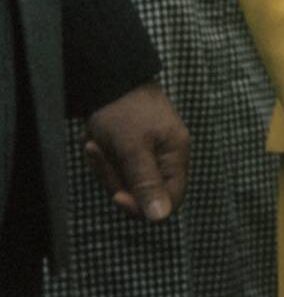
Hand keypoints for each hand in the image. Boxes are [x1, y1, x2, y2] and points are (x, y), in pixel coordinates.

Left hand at [82, 83, 189, 220]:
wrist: (109, 80)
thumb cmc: (124, 110)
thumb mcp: (132, 148)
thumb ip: (147, 182)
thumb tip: (161, 217)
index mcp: (176, 156)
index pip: (170, 200)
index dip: (143, 205)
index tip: (117, 195)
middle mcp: (168, 157)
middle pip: (144, 193)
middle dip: (116, 180)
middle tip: (99, 155)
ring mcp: (151, 153)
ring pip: (127, 183)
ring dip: (105, 168)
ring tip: (94, 143)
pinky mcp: (134, 150)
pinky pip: (118, 171)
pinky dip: (104, 161)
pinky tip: (95, 142)